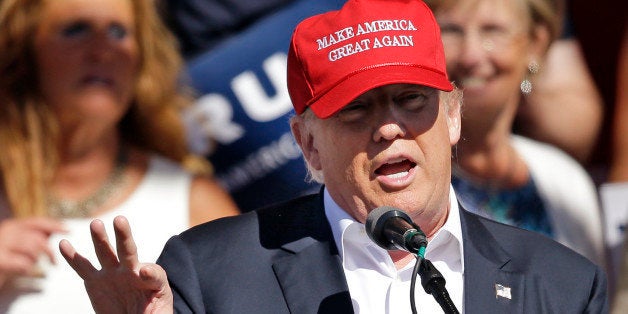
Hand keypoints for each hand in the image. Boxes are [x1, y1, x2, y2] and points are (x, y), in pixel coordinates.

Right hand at [0, 217, 65, 286]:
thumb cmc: (5, 259)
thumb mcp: (20, 245)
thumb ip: (36, 236)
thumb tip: (59, 228)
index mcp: (13, 226)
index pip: (37, 222)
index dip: (54, 225)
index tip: (69, 230)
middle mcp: (6, 231)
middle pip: (37, 237)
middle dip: (49, 251)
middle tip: (55, 263)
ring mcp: (1, 244)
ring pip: (31, 250)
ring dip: (36, 260)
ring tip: (30, 266)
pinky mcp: (0, 259)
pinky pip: (23, 263)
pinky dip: (27, 269)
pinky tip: (24, 271)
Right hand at [59, 216, 173, 313]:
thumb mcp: (161, 312)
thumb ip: (158, 306)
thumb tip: (146, 285)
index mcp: (153, 281)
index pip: (154, 273)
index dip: (151, 272)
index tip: (143, 272)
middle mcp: (133, 272)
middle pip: (128, 250)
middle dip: (124, 235)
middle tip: (120, 220)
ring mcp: (113, 274)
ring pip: (106, 253)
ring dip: (100, 238)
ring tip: (95, 224)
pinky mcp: (95, 281)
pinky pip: (83, 267)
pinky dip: (73, 256)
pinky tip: (64, 243)